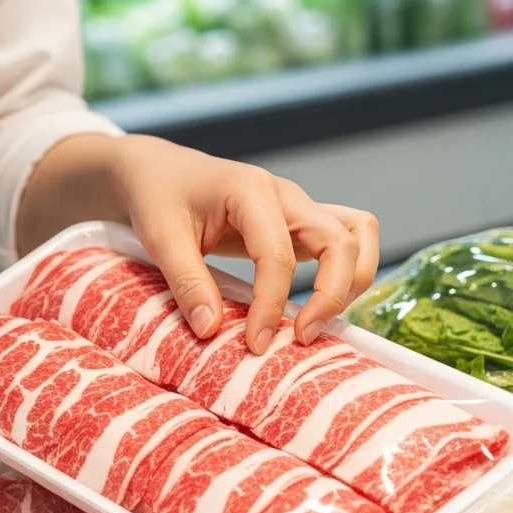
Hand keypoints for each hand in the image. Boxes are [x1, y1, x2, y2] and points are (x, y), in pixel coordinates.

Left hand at [108, 136, 379, 354]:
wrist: (156, 170)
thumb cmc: (157, 195)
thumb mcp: (160, 237)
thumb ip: (187, 282)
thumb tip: (212, 330)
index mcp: (251, 190)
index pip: (278, 256)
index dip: (270, 305)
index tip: (256, 343)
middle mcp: (285, 195)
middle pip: (340, 242)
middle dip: (331, 295)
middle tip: (300, 337)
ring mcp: (296, 206)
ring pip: (356, 235)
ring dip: (351, 280)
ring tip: (319, 321)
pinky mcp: (297, 222)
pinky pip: (344, 239)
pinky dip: (347, 269)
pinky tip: (320, 301)